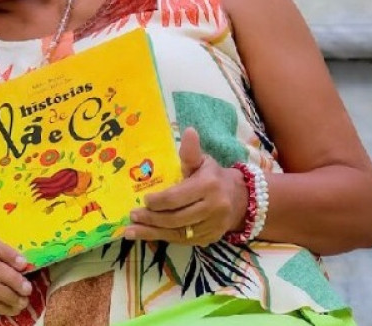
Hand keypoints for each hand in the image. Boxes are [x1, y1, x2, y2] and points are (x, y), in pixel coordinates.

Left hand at [124, 127, 248, 245]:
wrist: (240, 199)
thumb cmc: (214, 177)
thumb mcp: (203, 161)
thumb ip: (191, 152)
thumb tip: (189, 131)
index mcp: (209, 186)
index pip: (177, 197)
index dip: (158, 201)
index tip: (144, 200)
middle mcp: (212, 208)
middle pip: (176, 218)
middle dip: (151, 218)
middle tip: (132, 216)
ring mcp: (211, 227)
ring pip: (178, 233)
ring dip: (152, 232)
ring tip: (131, 231)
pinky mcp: (209, 239)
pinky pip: (183, 241)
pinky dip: (164, 238)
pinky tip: (148, 236)